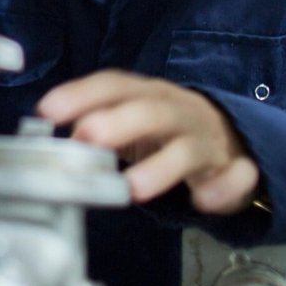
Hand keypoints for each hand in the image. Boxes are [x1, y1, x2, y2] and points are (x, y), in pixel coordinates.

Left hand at [37, 71, 260, 214]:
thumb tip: (53, 137)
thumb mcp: (131, 119)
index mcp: (149, 95)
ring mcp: (209, 140)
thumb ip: (95, 125)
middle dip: (118, 122)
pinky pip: (237, 176)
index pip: (116, 86)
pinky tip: (204, 200)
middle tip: (85, 136)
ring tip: (135, 188)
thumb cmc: (167, 130)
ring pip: (189, 149)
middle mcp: (179, 111)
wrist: (232, 138)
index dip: (82, 94)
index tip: (47, 109)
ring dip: (162, 166)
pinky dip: (223, 188)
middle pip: (151, 111)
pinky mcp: (236, 169)